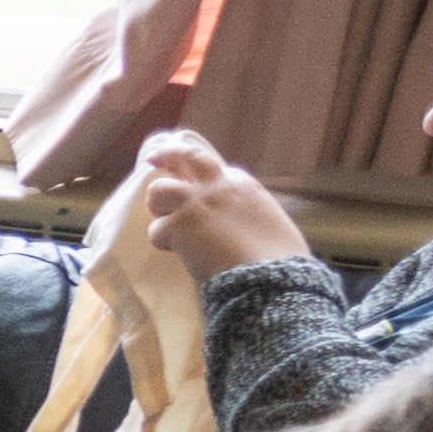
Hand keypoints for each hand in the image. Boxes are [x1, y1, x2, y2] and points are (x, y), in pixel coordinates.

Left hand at [131, 131, 307, 279]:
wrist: (269, 276)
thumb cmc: (278, 258)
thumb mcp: (271, 221)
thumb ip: (249, 212)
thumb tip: (244, 223)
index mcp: (243, 184)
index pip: (213, 168)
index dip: (198, 176)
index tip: (190, 182)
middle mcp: (219, 185)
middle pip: (186, 155)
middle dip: (168, 155)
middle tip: (153, 159)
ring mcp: (196, 202)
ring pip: (159, 189)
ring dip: (158, 206)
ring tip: (166, 223)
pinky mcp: (180, 224)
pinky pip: (156, 229)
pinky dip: (162, 242)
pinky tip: (176, 251)